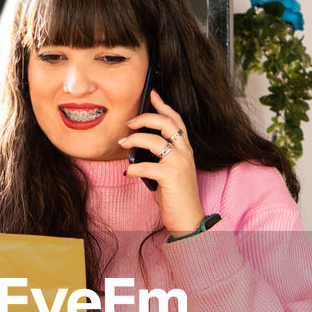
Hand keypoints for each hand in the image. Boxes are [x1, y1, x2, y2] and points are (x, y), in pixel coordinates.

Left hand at [119, 89, 204, 234]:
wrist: (189, 218)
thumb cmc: (176, 195)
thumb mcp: (171, 170)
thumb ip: (161, 155)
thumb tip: (137, 144)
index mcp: (186, 149)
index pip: (176, 120)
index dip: (164, 105)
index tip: (152, 93)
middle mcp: (185, 152)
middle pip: (166, 123)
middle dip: (145, 118)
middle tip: (129, 122)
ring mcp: (179, 163)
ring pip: (154, 140)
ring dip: (134, 139)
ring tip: (123, 143)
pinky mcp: (171, 176)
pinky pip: (146, 166)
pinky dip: (133, 168)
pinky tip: (128, 172)